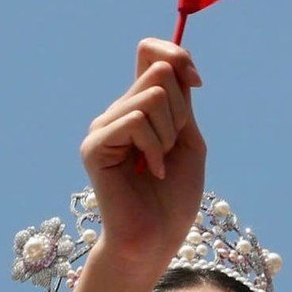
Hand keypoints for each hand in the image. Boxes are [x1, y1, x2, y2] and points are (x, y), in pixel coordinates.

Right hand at [79, 38, 205, 268]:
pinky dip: (154, 147)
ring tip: (158, 165)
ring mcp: (103, 127)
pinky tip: (150, 172)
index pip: (150, 52)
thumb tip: (174, 61)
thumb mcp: (188, 139)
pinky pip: (136, 120)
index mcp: (140, 106)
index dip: (177, 56)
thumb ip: (181, 101)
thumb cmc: (174, 197)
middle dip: (180, 112)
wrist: (157, 239)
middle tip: (171, 150)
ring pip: (152, 96)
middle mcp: (118, 111)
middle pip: (160, 72)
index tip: (197, 83)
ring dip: (169, 134)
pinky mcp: (94, 145)